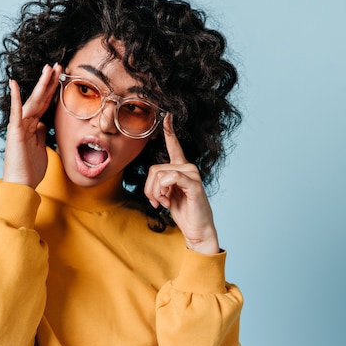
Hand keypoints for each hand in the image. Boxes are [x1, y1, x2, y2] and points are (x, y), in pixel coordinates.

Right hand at [3, 63, 61, 187]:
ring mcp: (20, 126)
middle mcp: (26, 122)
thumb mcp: (41, 147)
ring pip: (33, 101)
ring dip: (41, 84)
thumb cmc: (31, 169)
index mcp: (34, 126)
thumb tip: (43, 123)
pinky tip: (14, 84)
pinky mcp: (15, 132)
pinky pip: (16, 113)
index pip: (46, 103)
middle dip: (49, 81)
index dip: (53, 89)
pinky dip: (15, 98)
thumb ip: (41, 133)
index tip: (61, 75)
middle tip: (58, 64)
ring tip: (48, 68)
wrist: (22, 184)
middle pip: (41, 98)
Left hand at [144, 114, 219, 253]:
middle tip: (156, 202)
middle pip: (154, 169)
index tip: (167, 116)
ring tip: (163, 203)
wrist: (196, 229)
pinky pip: (169, 178)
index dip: (170, 131)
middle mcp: (188, 167)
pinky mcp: (193, 183)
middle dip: (149, 189)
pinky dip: (162, 192)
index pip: (175, 146)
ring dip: (155, 193)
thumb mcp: (167, 194)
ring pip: (158, 175)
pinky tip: (167, 202)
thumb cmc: (183, 212)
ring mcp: (192, 174)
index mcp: (181, 168)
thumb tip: (153, 180)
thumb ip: (160, 183)